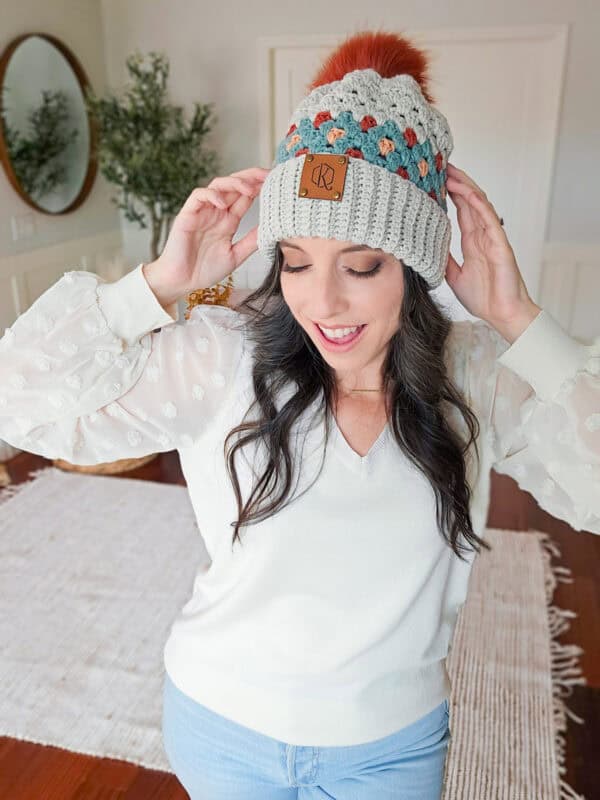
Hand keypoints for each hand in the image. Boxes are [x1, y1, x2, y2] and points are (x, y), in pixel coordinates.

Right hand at [145, 166, 270, 299]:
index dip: (261, 187)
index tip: (276, 183)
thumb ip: (251, 241)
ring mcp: (202, 211)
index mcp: (228, 221)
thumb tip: (272, 229)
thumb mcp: (235, 256)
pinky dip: (212, 195)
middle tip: (268, 175)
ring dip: (235, 183)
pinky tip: (223, 203)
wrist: (181, 282)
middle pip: (235, 184)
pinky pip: (199, 196)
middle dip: (252, 177)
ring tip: (249, 188)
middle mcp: (216, 212)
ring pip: (218, 185)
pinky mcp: (188, 214)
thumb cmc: (204, 270)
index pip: (246, 196)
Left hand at [444, 163, 540, 338]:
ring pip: (479, 204)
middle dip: (456, 181)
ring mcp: (493, 238)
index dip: (450, 193)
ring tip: (450, 171)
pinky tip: (466, 192)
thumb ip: (443, 259)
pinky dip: (478, 204)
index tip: (435, 179)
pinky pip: (489, 219)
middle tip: (440, 165)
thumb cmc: (483, 298)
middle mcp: (483, 235)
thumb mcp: (453, 276)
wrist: (501, 315)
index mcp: (473, 242)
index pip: (461, 210)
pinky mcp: (500, 244)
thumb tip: (426, 248)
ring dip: (465, 186)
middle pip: (470, 200)